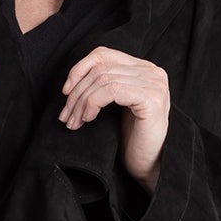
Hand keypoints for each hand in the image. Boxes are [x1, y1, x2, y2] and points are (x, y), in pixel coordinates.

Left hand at [58, 47, 169, 193]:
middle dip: (77, 92)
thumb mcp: (116, 106)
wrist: (149, 165)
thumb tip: (72, 81)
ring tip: (74, 122)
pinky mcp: (151, 99)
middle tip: (66, 116)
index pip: (104, 54)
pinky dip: (93, 103)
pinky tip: (88, 119)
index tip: (65, 92)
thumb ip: (104, 85)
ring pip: (103, 80)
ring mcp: (154, 84)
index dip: (79, 69)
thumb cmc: (132, 139)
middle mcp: (152, 72)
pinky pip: (112, 90)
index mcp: (144, 69)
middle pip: (101, 69)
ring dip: (82, 102)